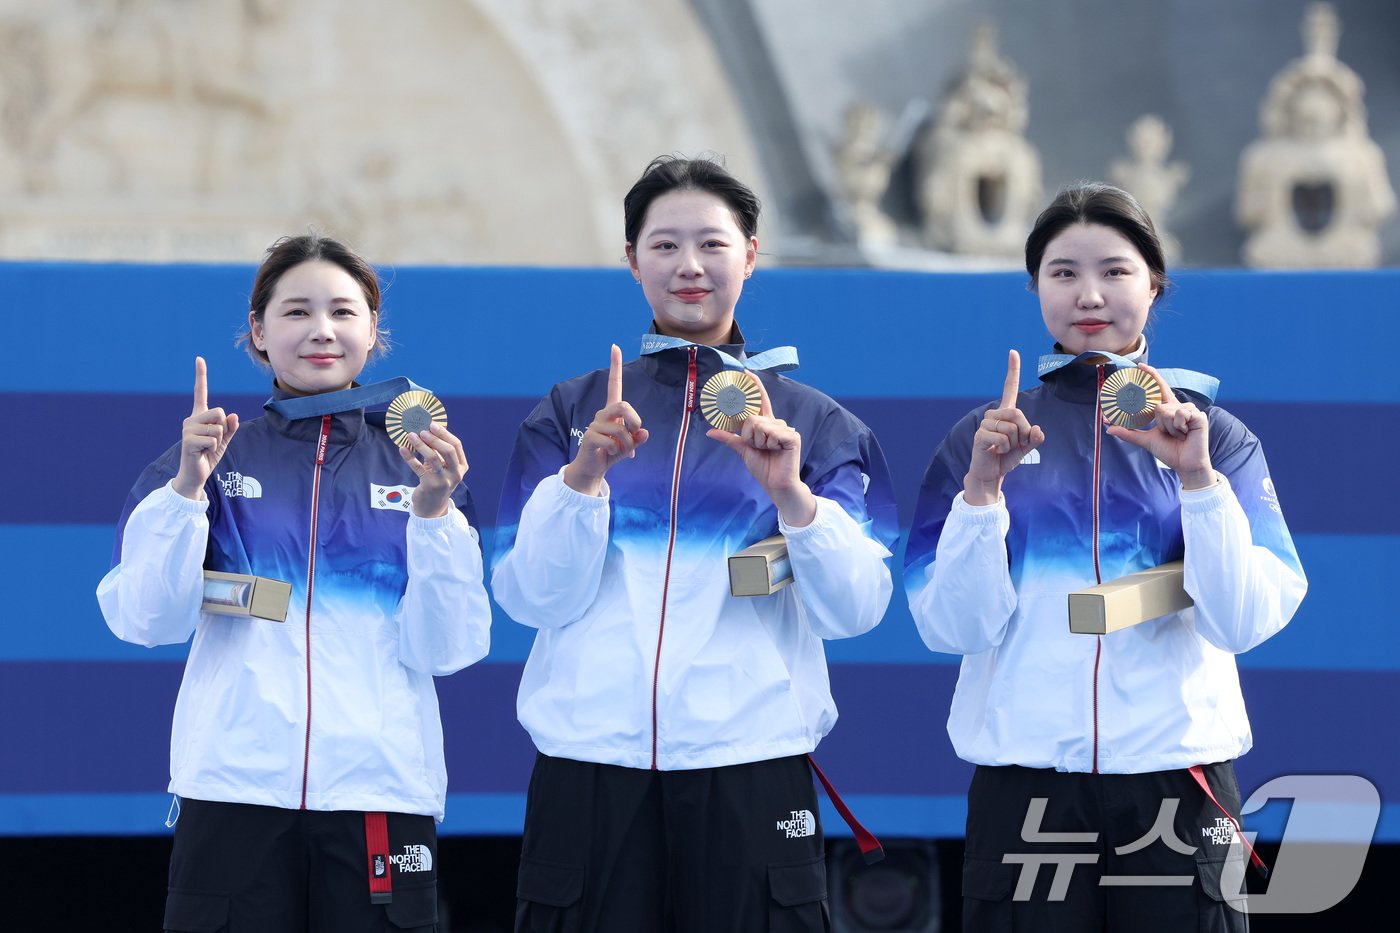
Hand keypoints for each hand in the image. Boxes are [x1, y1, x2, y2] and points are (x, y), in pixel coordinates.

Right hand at [173, 356, 239, 499]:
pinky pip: (213, 439)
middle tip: (213, 441)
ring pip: (217, 427)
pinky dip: (214, 448)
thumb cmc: (208, 455)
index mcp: (199, 416)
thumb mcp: (224, 440)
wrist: (196, 474)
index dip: (200, 376)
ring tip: (207, 448)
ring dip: (219, 440)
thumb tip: (233, 415)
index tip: (199, 358)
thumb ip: (230, 428)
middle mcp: (191, 419)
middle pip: (219, 411)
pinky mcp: (188, 440)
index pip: (200, 392)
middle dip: (223, 428)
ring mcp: (188, 429)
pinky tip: (203, 453)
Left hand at [400, 422, 468, 517]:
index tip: (433, 425)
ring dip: (421, 445)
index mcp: (461, 466)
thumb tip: (429, 429)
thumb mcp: (444, 467)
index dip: (445, 434)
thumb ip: (440, 452)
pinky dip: (410, 457)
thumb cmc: (438, 481)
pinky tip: (402, 449)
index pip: (456, 446)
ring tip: (411, 436)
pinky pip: (418, 468)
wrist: (432, 506)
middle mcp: (456, 473)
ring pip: (433, 458)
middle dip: (435, 438)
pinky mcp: (430, 486)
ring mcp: (444, 481)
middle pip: (448, 451)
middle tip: (422, 430)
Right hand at [562, 344, 648, 495]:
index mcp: (612, 412)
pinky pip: (612, 442)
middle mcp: (602, 414)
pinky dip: (617, 451)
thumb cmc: (611, 454)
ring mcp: (595, 425)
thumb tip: (645, 433)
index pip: (614, 384)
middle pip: (623, 405)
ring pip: (620, 429)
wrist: (592, 470)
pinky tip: (610, 454)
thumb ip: (637, 439)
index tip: (614, 346)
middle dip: (634, 420)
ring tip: (622, 451)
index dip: (614, 366)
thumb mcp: (629, 446)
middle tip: (635, 434)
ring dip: (627, 443)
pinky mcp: (590, 437)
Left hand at [707, 373, 815, 526]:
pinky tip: (777, 451)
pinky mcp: (792, 436)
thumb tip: (710, 431)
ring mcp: (785, 429)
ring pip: (759, 425)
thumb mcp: (743, 450)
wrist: (776, 485)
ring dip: (758, 442)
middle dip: (748, 436)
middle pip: (752, 418)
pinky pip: (770, 433)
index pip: (760, 401)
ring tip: (768, 451)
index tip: (746, 373)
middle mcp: (776, 423)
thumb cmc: (764, 468)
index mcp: (766, 425)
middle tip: (758, 448)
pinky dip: (769, 444)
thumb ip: (730, 438)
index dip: (754, 387)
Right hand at [964, 349, 1043, 505]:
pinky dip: (1005, 448)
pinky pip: (1002, 438)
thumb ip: (1035, 439)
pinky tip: (996, 451)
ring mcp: (985, 424)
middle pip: (1016, 413)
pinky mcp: (980, 435)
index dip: (1012, 371)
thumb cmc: (1006, 458)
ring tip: (1003, 449)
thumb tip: (1036, 429)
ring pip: (1010, 427)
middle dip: (1023, 432)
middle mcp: (994, 415)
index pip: (1009, 388)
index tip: (1013, 352)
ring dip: (1013, 442)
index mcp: (1006, 413)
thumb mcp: (1026, 448)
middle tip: (1016, 444)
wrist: (990, 474)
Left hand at [1105, 363, 1213, 488]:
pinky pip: (1178, 415)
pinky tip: (1187, 434)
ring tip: (1179, 435)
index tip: (1140, 366)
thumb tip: (1109, 428)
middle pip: (1157, 405)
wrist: (1184, 464)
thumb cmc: (1169, 451)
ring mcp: (1190, 410)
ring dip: (1168, 428)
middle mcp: (1178, 406)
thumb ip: (1129, 432)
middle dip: (1159, 424)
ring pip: (1165, 411)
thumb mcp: (1146, 440)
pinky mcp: (1199, 415)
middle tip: (1167, 434)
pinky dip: (1178, 428)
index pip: (1158, 389)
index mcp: (1168, 409)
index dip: (1151, 376)